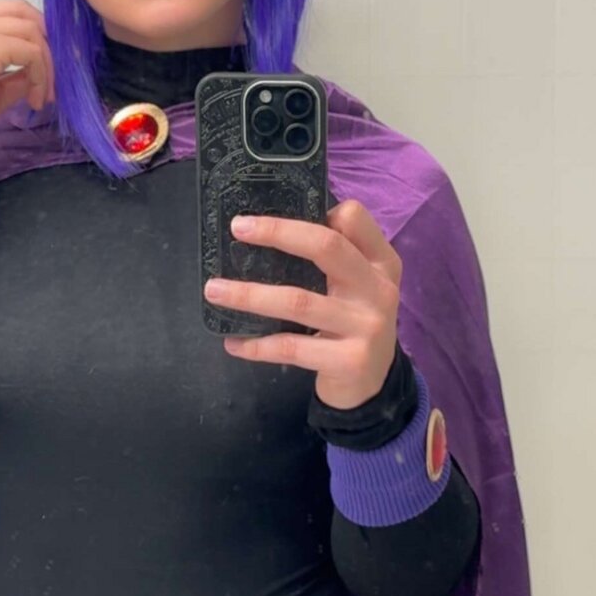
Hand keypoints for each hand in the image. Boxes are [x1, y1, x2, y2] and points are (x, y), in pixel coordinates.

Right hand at [0, 0, 54, 128]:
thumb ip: (16, 69)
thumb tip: (41, 69)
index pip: (9, 11)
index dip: (34, 34)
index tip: (44, 66)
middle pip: (23, 13)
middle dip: (45, 44)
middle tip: (52, 78)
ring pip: (31, 32)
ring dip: (46, 65)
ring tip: (42, 95)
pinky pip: (31, 53)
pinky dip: (40, 76)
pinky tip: (35, 98)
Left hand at [203, 200, 402, 410]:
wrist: (373, 384)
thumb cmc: (353, 324)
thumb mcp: (357, 287)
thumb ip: (333, 259)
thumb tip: (268, 229)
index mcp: (381, 262)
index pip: (354, 218)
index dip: (316, 211)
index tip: (277, 215)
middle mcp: (378, 289)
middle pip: (326, 247)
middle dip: (277, 232)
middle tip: (238, 229)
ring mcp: (367, 326)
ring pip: (298, 301)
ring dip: (249, 295)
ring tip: (214, 290)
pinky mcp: (349, 360)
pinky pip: (291, 347)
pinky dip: (257, 345)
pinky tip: (233, 343)